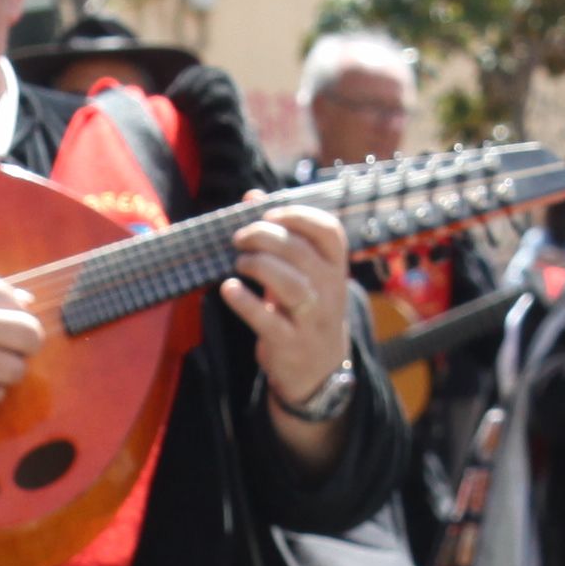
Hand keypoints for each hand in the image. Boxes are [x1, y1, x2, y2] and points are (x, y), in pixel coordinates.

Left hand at [218, 202, 354, 409]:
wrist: (318, 369)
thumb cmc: (305, 309)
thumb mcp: (302, 272)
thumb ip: (280, 234)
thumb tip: (252, 195)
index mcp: (336, 267)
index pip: (329, 231)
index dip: (298, 215)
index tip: (270, 213)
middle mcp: (330, 290)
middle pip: (300, 252)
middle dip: (264, 236)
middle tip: (239, 238)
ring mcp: (313, 319)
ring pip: (291, 284)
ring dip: (258, 265)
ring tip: (239, 263)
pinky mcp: (291, 343)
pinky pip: (268, 320)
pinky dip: (245, 302)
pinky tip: (229, 288)